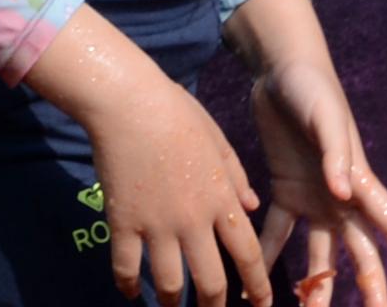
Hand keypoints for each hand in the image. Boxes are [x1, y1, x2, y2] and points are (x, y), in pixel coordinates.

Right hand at [81, 71, 272, 306]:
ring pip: (170, 283)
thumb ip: (236, 176)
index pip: (248, 254)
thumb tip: (252, 207)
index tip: (263, 306)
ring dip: (173, 303)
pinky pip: (126, 266)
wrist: (126, 100)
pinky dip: (128, 285)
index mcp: (221, 198)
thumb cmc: (174, 111)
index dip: (258, 286)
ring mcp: (157, 224)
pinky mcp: (123, 221)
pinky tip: (130, 293)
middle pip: (212, 281)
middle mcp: (193, 219)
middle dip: (214, 306)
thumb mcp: (216, 139)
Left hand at [249, 54, 386, 303]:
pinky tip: (256, 283)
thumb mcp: (326, 117)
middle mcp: (342, 199)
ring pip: (320, 254)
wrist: (279, 71)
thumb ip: (336, 155)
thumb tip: (345, 193)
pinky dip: (270, 255)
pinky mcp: (285, 191)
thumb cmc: (313, 89)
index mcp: (360, 181)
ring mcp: (315, 199)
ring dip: (316, 285)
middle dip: (370, 287)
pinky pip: (278, 233)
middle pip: (360, 252)